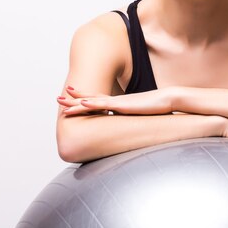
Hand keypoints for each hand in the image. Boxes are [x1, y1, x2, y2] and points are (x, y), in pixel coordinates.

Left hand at [57, 86, 172, 115]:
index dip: (83, 100)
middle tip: (58, 98)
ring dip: (76, 101)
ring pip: (92, 101)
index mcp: (119, 104)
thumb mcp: (141, 118)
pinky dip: (92, 103)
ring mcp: (118, 102)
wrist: (168, 100)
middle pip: (90, 99)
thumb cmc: (157, 109)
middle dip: (73, 100)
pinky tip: (82, 103)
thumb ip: (133, 121)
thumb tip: (128, 129)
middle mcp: (115, 101)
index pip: (97, 101)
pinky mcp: (123, 105)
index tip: (70, 99)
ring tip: (63, 100)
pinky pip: (104, 104)